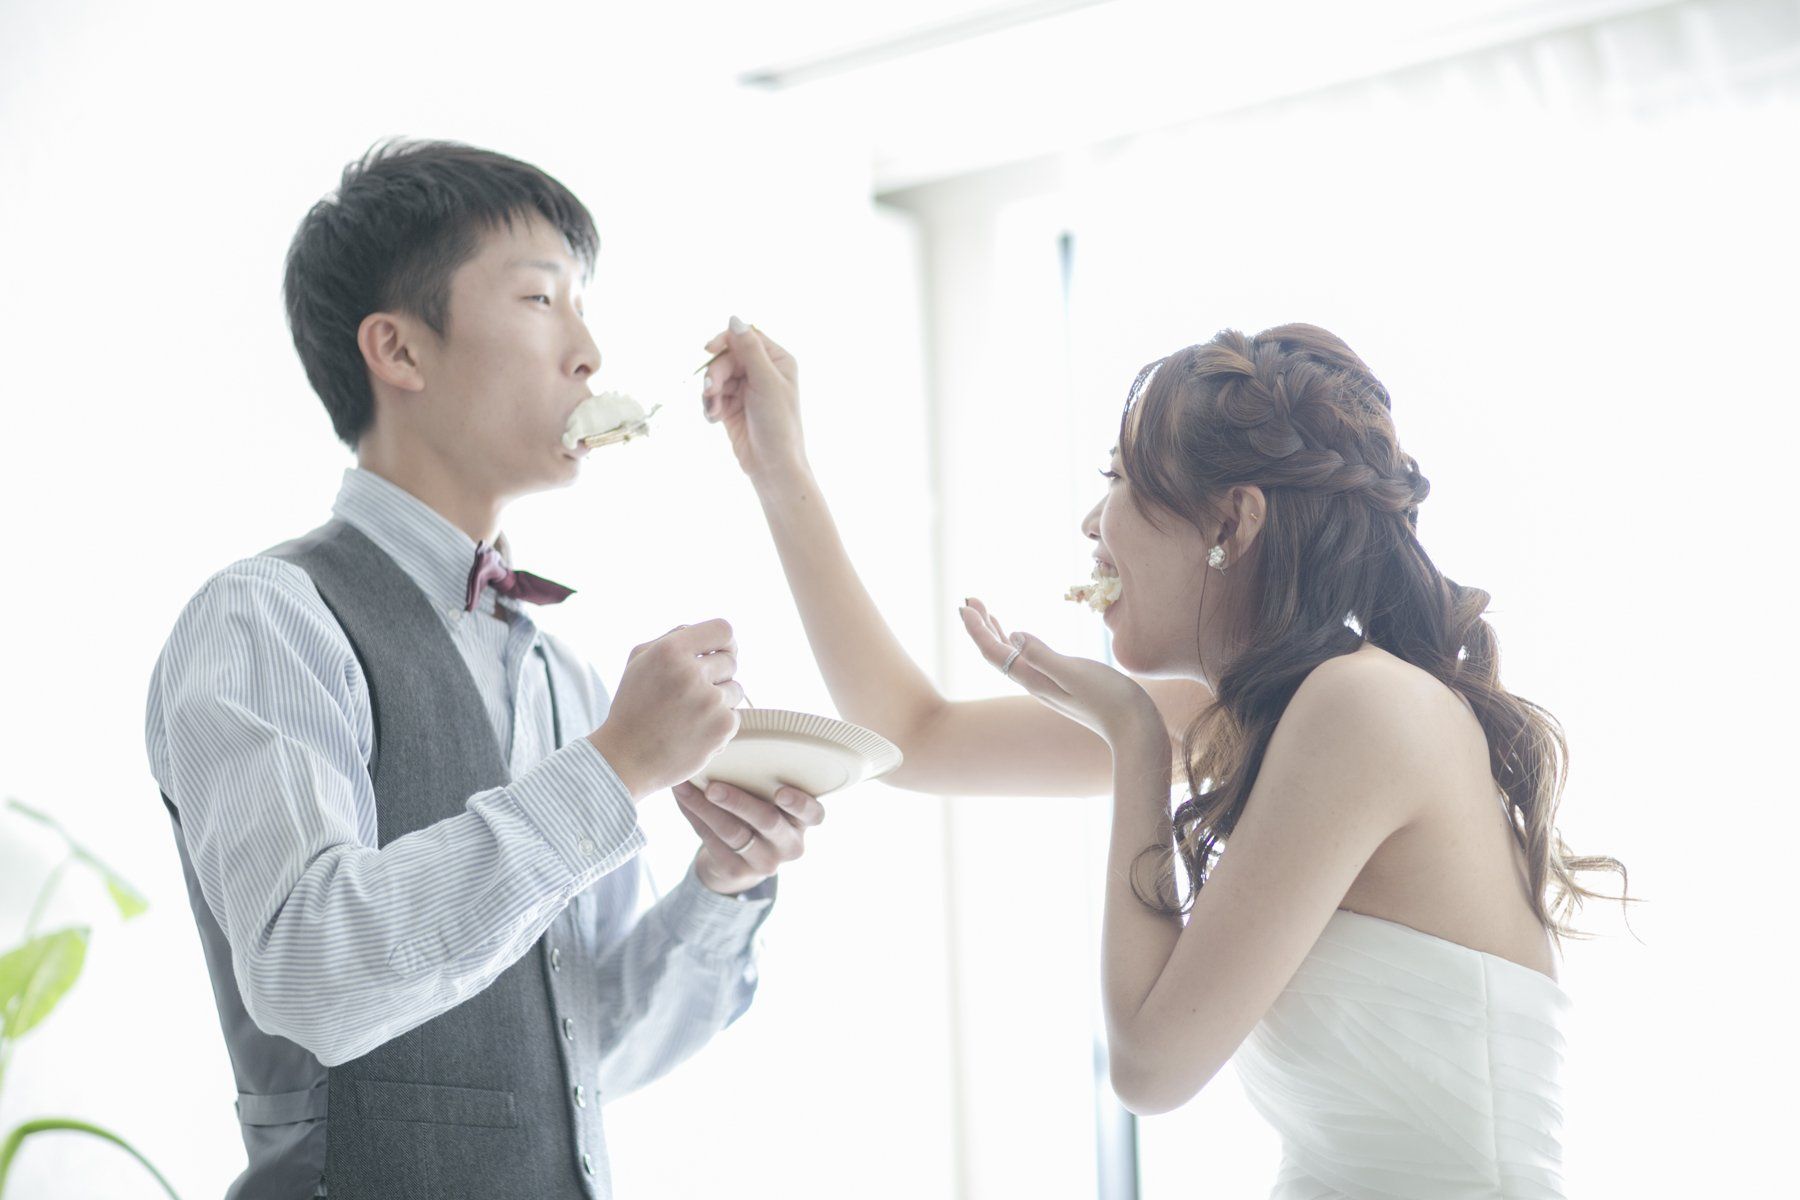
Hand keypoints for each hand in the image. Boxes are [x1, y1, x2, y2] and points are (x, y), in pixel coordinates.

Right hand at [587, 620, 743, 799]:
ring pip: (736, 689)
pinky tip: (694, 732)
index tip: (717, 653)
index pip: (722, 630)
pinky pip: (735, 716)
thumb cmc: (633, 707)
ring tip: (690, 714)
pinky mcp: (721, 727)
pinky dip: (719, 725)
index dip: (724, 642)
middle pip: (731, 660)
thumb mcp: (639, 661)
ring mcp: (709, 701)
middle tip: (692, 693)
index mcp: (670, 651)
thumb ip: (672, 638)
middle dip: (717, 674)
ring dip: (720, 700)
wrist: (624, 759)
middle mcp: (691, 673)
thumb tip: (706, 635)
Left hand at [671, 780, 825, 894]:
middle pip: (767, 822)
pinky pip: (712, 842)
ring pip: (734, 833)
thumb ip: (766, 778)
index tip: (781, 793)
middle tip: (714, 787)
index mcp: (804, 821)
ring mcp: (765, 862)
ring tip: (687, 787)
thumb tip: (731, 733)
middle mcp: (790, 844)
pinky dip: (694, 816)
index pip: (814, 813)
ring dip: (707, 808)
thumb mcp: (773, 799)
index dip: (800, 804)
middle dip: (739, 802)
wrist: (743, 858)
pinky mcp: (736, 870)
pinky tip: (682, 797)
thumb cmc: (761, 809)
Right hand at [699, 317, 805, 483]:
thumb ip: (749, 350)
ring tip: (712, 410)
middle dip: (715, 374)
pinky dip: (709, 405)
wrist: (772, 466)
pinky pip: (712, 395)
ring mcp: (746, 389)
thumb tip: (734, 318)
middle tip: (710, 392)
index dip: (725, 340)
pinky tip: (713, 419)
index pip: (745, 337)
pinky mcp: (732, 406)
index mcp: (777, 360)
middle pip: (726, 357)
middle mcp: (762, 371)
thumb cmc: (778, 424)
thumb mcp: (765, 382)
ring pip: (716, 377)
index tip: (708, 350)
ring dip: (710, 392)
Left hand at [958, 597, 1158, 745]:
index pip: (995, 653)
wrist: (1136, 731)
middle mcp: (1036, 683)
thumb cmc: (1111, 700)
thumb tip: (1013, 635)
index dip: (977, 629)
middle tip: (969, 599)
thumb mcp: (1076, 673)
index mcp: (1035, 680)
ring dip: (996, 633)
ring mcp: (1049, 685)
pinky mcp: (1063, 685)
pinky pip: (1027, 661)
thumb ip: (1043, 655)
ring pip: (1011, 657)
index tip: (965, 605)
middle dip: (981, 626)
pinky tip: (1019, 637)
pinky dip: (1016, 643)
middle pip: (997, 654)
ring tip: (986, 613)